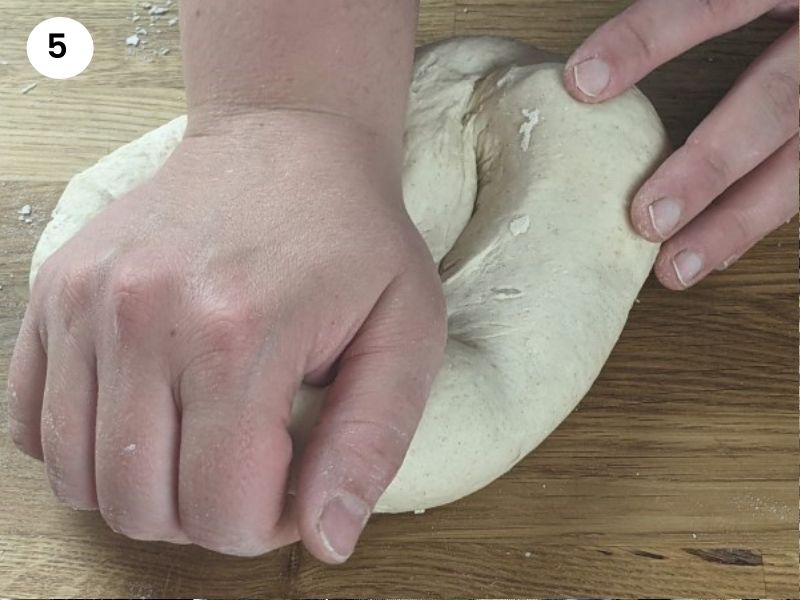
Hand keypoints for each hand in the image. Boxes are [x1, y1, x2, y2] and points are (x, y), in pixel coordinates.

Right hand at [7, 110, 445, 561]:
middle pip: (143, 506)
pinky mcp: (56, 291)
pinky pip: (31, 422)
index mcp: (239, 336)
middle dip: (206, 513)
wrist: (286, 138)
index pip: (223, 513)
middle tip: (251, 462)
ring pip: (79, 478)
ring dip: (145, 487)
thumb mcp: (405, 334)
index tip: (294, 478)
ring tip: (200, 440)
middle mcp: (143, 319)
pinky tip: (143, 415)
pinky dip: (84, 447)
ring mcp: (85, 301)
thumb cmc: (354, 238)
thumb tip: (328, 540)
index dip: (267, 523)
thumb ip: (370, 442)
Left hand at [563, 0, 797, 288]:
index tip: (581, 83)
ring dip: (737, 220)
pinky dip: (761, 216)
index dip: (646, 41)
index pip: (711, 3)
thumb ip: (697, 5)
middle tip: (645, 219)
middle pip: (775, 101)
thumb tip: (592, 57)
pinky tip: (719, 251)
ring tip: (676, 269)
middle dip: (709, 165)